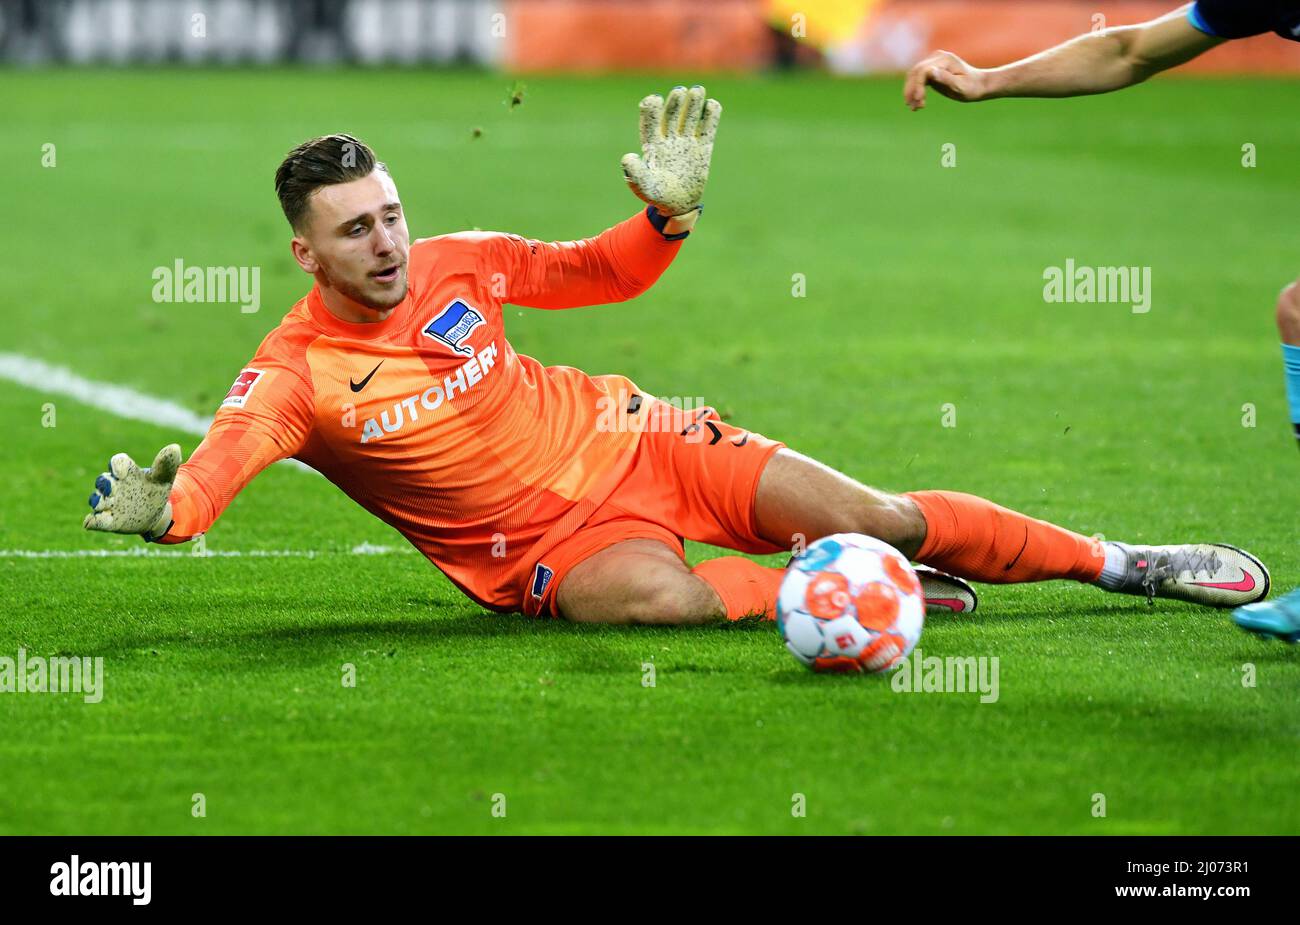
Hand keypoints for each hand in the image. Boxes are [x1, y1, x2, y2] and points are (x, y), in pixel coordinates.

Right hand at [83, 444, 181, 537]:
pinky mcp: (106, 521)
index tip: (123, 473)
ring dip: (98, 501)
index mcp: (126, 471)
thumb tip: (175, 448)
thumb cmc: (155, 490)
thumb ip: (166, 465)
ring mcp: (108, 503)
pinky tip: (92, 522)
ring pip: (96, 499)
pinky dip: (92, 521)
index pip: (117, 462)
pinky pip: (93, 521)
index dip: (117, 465)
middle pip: (102, 480)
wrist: (155, 512)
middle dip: (105, 484)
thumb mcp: (163, 478)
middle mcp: (113, 485)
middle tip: (113, 489)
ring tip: (107, 503)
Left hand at [621, 85, 720, 216]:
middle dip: (675, 102)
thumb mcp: (643, 186)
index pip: (650, 120)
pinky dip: (710, 116)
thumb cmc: (657, 195)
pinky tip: (712, 105)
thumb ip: (634, 173)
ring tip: (696, 90)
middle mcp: (669, 139)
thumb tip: (628, 156)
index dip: (651, 109)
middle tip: (679, 91)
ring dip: (693, 103)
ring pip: (689, 117)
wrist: (678, 205)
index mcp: (652, 144)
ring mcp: (686, 142)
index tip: (654, 100)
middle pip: (671, 114)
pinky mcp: (703, 148)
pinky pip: (707, 128)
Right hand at [904, 51, 990, 110]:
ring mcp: (933, 62)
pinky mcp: (931, 69)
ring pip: (914, 76)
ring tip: (914, 108)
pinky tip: (916, 103)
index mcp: (945, 60)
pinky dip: (915, 91)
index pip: (923, 70)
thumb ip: (945, 78)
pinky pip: (918, 79)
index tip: (919, 100)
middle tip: (913, 107)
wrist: (978, 84)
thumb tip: (930, 71)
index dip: (918, 85)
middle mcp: (937, 57)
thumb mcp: (960, 86)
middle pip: (915, 72)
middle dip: (911, 90)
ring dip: (911, 92)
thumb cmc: (972, 87)